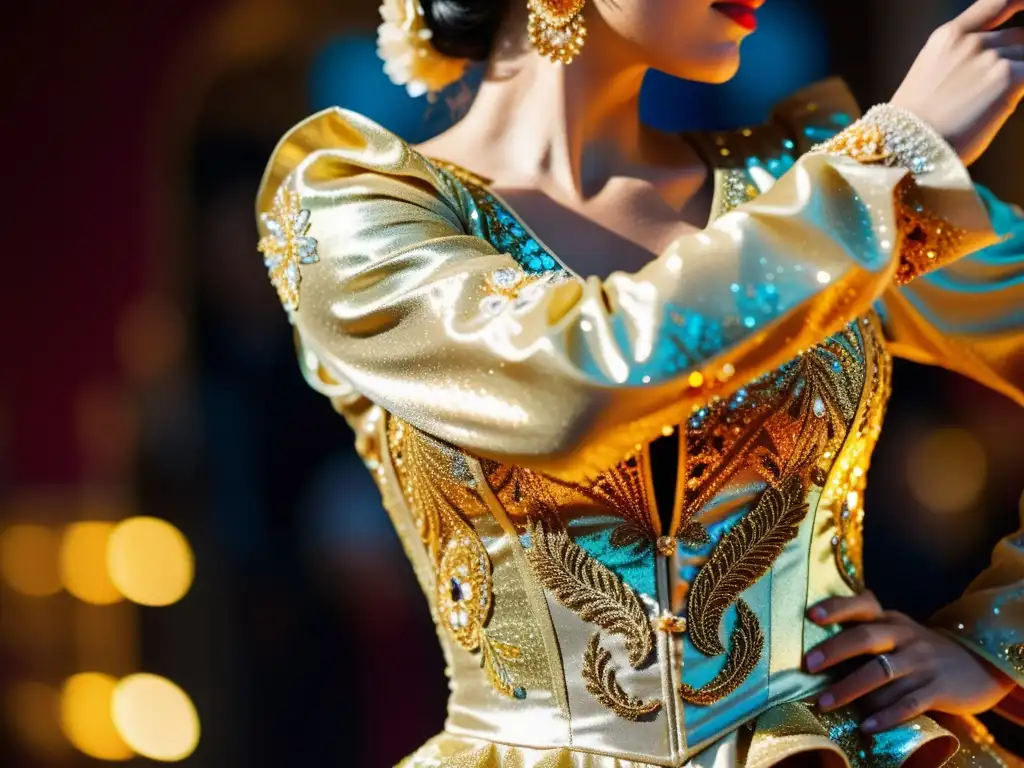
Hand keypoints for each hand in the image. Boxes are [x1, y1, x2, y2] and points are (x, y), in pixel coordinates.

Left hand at [804, 591, 1014, 733]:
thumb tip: (818, 623)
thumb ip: (867, 627)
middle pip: (866, 638)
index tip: (811, 615)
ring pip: (882, 675)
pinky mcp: (938, 690)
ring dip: (851, 690)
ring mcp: (923, 663)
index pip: (862, 606)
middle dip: (835, 650)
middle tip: (809, 665)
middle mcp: (906, 637)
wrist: (980, 666)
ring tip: (824, 704)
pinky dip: (886, 715)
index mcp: (892, 620)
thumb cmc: (922, 650)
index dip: (837, 608)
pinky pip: (908, 703)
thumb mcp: (898, 630)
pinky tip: (866, 726)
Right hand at [891, 0, 1023, 164]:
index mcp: (947, 36)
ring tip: (983, 109)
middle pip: (1016, 40)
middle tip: (988, 94)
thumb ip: (962, 59)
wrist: (906, 147)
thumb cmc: (914, 125)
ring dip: (1013, 82)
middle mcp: (970, 41)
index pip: (996, 3)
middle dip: (1012, 62)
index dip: (1018, 4)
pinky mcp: (1008, 78)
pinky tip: (999, 108)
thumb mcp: (930, 77)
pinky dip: (1019, 92)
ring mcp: (990, 58)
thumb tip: (998, 62)